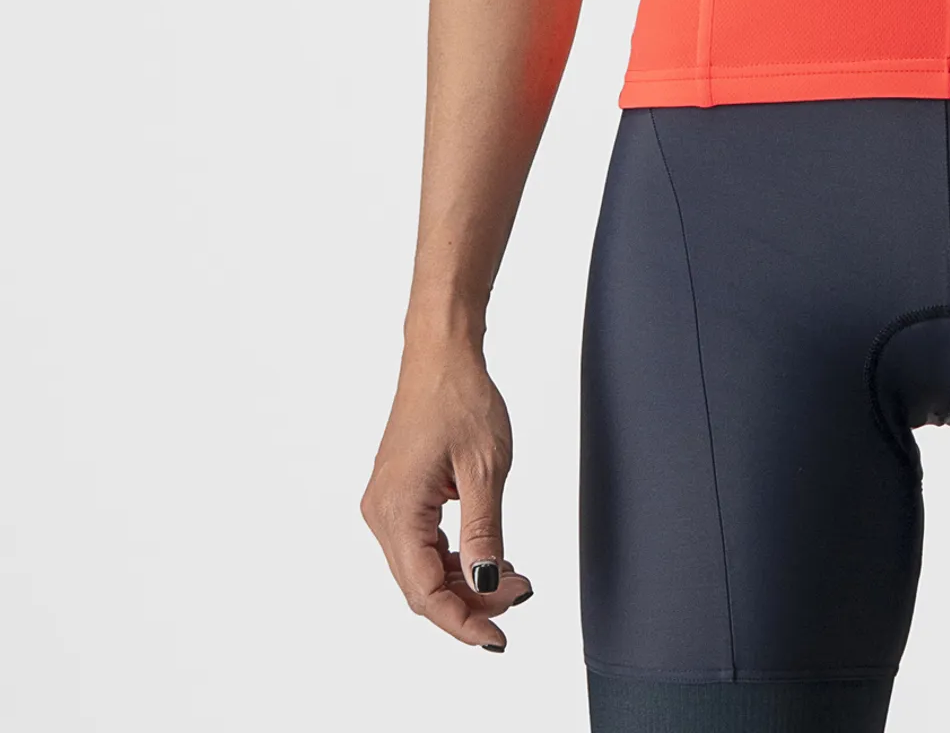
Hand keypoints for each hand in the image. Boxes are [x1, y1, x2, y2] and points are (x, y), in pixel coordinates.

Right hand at [361, 341, 534, 649]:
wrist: (442, 355)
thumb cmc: (462, 398)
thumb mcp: (486, 469)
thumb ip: (484, 531)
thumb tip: (487, 583)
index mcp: (397, 510)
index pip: (423, 591)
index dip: (461, 622)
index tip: (497, 638)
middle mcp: (381, 514)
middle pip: (420, 586)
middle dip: (471, 601)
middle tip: (521, 596)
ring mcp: (387, 506)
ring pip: (422, 568)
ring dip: (465, 580)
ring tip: (516, 577)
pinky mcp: (399, 497)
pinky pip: (423, 545)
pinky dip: (455, 558)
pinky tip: (491, 557)